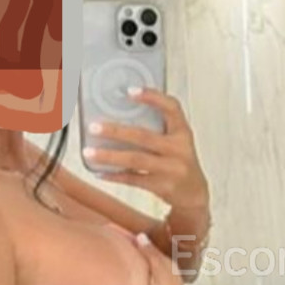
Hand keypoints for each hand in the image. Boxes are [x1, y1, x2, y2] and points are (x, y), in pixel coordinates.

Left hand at [83, 89, 209, 222]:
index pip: (172, 108)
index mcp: (182, 132)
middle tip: (94, 127)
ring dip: (110, 156)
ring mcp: (172, 169)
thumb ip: (157, 128)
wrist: (194, 193)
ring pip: (136, 160)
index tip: (130, 91)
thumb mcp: (177, 141)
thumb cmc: (180, 162)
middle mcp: (179, 149)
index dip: (153, 97)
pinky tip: (100, 172)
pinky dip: (115, 176)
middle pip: (144, 136)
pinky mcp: (163, 186)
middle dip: (116, 132)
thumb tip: (118, 116)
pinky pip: (134, 180)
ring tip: (89, 152)